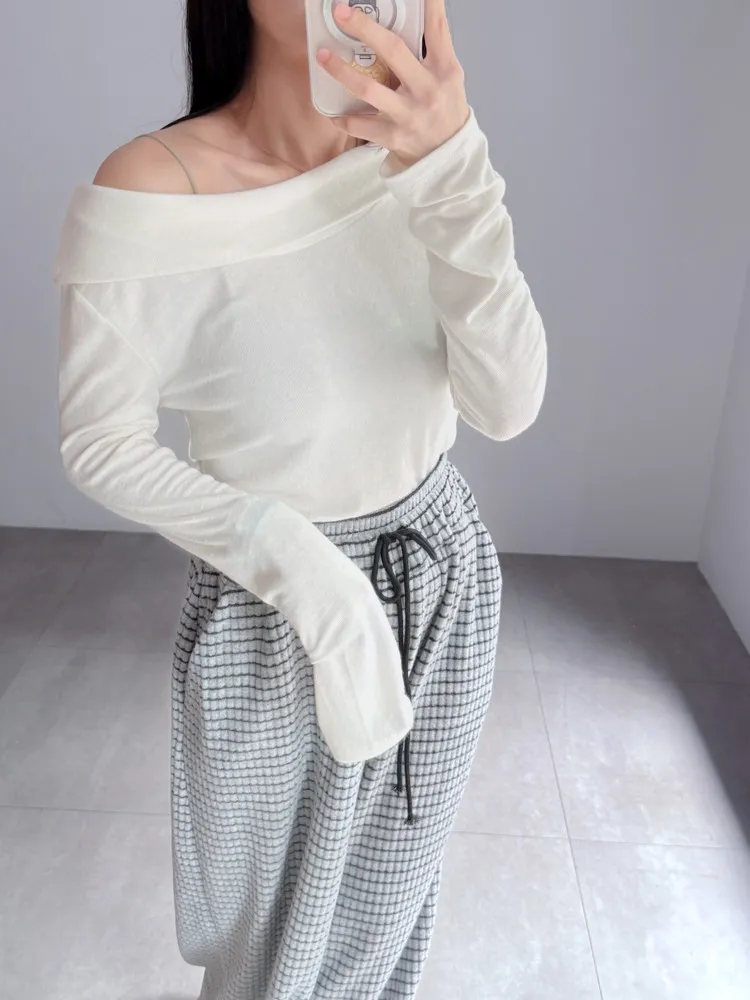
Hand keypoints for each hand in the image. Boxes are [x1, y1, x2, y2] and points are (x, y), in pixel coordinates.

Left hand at [316, 0, 470, 168]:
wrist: (447, 157)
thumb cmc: (444, 109)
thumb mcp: (448, 76)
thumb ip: (434, 49)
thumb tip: (417, 13)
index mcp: (444, 69)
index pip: (436, 28)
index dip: (428, 3)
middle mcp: (427, 89)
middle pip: (393, 50)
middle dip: (364, 28)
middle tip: (342, 13)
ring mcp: (409, 114)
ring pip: (368, 88)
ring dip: (341, 70)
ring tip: (323, 55)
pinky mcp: (394, 136)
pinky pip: (360, 125)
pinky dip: (344, 119)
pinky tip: (333, 112)